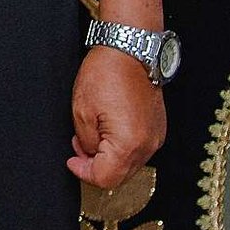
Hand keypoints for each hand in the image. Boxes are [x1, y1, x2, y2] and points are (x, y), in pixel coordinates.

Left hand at [68, 44, 166, 187]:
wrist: (130, 50)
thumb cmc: (106, 74)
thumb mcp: (82, 112)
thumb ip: (86, 144)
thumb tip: (90, 156)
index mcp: (128, 144)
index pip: (105, 178)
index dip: (84, 172)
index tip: (72, 160)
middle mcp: (148, 145)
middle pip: (120, 176)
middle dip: (96, 166)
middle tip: (79, 147)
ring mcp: (156, 137)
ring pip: (129, 165)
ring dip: (109, 158)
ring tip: (93, 135)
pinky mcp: (158, 129)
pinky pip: (138, 150)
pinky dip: (122, 148)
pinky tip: (109, 131)